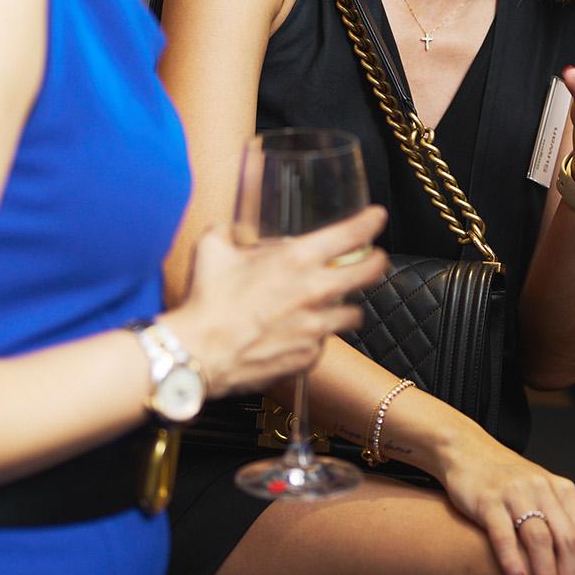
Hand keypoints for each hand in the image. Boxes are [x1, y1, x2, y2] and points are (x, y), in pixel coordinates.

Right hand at [169, 205, 387, 396]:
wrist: (197, 352)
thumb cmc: (205, 300)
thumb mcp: (213, 248)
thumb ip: (230, 231)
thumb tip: (233, 227)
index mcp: (295, 260)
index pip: (350, 234)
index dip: (369, 223)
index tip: (377, 218)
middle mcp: (314, 292)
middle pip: (368, 274)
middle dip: (376, 262)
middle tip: (375, 259)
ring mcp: (315, 328)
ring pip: (351, 314)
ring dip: (344, 306)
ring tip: (333, 303)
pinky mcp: (308, 356)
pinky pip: (323, 343)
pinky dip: (316, 337)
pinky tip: (299, 334)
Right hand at [438, 430, 574, 574]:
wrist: (466, 451)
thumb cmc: (508, 483)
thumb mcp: (546, 500)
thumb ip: (572, 534)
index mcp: (564, 492)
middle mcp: (543, 490)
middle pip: (569, 541)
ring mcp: (515, 493)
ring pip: (540, 540)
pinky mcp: (487, 499)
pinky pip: (504, 534)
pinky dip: (514, 563)